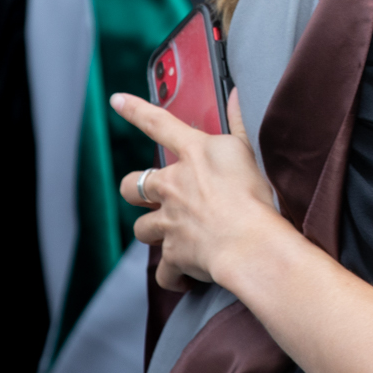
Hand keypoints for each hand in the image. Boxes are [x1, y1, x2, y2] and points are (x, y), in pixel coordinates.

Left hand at [116, 91, 292, 291]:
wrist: (250, 243)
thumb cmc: (255, 197)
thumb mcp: (248, 151)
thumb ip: (238, 122)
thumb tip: (234, 96)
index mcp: (194, 155)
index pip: (158, 123)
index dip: (135, 109)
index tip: (117, 100)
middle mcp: (174, 186)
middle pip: (133, 185)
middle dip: (136, 190)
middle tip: (150, 196)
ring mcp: (169, 222)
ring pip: (142, 228)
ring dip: (155, 232)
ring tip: (175, 236)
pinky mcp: (173, 254)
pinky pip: (165, 271)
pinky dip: (173, 275)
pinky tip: (185, 275)